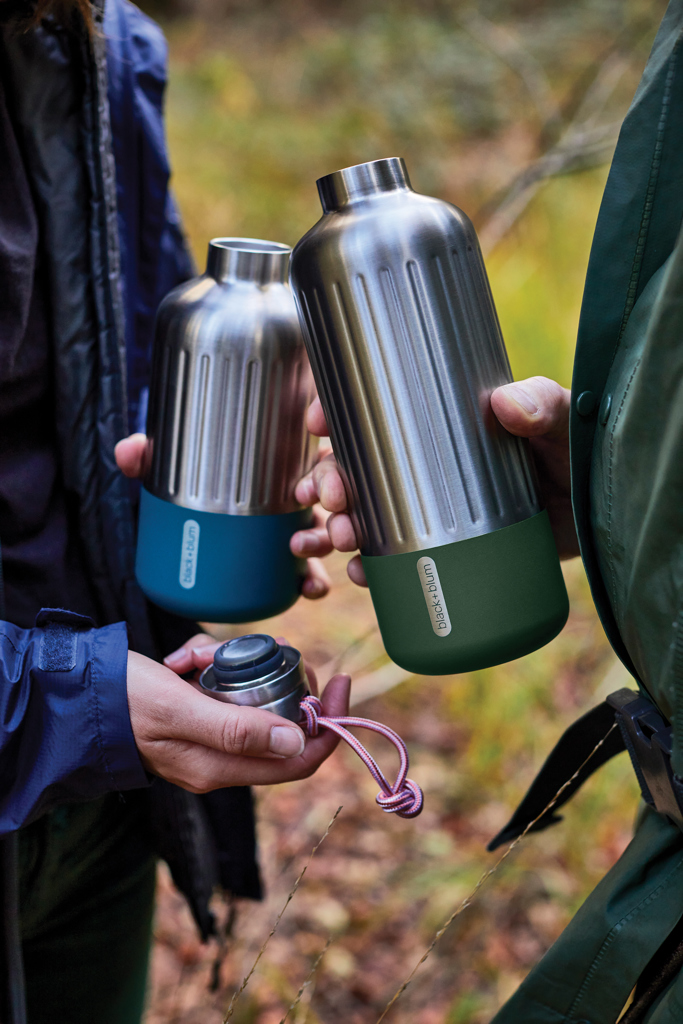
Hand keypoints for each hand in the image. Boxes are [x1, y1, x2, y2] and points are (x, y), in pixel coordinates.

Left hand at [115, 433, 331, 599]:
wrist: (193, 544)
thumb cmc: (193, 490)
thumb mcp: (169, 471)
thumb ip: (150, 456)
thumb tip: (129, 452)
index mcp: (285, 455)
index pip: (317, 438)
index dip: (325, 436)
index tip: (314, 437)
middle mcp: (303, 489)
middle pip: (335, 484)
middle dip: (335, 489)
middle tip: (310, 498)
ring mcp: (305, 527)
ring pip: (332, 529)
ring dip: (326, 537)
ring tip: (298, 547)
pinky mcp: (296, 564)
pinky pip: (317, 573)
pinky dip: (316, 581)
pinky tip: (308, 588)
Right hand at [127, 635, 349, 792]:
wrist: (73, 693)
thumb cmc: (121, 701)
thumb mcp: (179, 709)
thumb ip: (235, 730)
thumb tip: (297, 743)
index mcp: (217, 769)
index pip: (297, 762)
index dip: (328, 725)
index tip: (339, 681)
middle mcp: (217, 761)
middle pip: (280, 726)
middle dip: (281, 681)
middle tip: (272, 647)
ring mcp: (206, 740)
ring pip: (251, 699)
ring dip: (237, 665)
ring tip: (204, 650)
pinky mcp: (194, 717)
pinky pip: (223, 689)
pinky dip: (213, 664)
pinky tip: (187, 654)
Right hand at [292, 379, 577, 580]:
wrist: (599, 513)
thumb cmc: (575, 451)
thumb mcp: (558, 420)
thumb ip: (541, 405)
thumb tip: (507, 404)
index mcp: (436, 422)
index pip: (371, 411)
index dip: (335, 414)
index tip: (318, 424)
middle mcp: (422, 465)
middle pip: (354, 466)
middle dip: (328, 480)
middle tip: (333, 497)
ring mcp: (428, 510)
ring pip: (361, 514)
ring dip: (334, 525)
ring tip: (338, 538)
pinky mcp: (441, 550)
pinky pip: (389, 561)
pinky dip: (366, 569)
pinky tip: (359, 575)